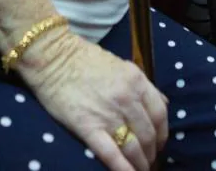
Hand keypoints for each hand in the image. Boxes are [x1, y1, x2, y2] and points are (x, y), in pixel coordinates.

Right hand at [20, 30, 167, 170]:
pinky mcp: (88, 127)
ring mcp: (109, 114)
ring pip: (134, 148)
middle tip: (149, 160)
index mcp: (137, 81)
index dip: (163, 133)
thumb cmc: (85, 59)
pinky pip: (111, 155)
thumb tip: (163, 104)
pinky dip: (123, 169)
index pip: (160, 114)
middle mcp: (127, 99)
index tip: (159, 143)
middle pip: (148, 134)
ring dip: (140, 163)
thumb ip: (143, 86)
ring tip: (139, 169)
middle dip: (151, 152)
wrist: (52, 56)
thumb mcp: (122, 65)